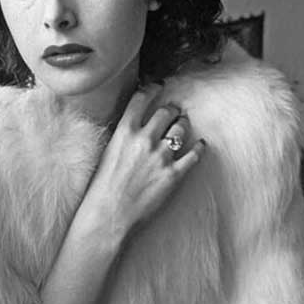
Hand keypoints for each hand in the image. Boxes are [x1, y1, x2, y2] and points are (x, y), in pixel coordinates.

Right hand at [83, 84, 206, 243]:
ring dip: (183, 126)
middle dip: (172, 110)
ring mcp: (161, 156)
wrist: (109, 217)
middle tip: (174, 111)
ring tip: (183, 126)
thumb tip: (137, 125)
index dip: (153, 89)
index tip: (159, 87)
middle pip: (166, 112)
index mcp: (124, 132)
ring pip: (181, 129)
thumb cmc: (103, 188)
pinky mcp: (174, 174)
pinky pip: (194, 153)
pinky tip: (200, 145)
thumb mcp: (109, 152)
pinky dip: (199, 147)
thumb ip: (125, 135)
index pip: (142, 99)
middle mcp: (145, 139)